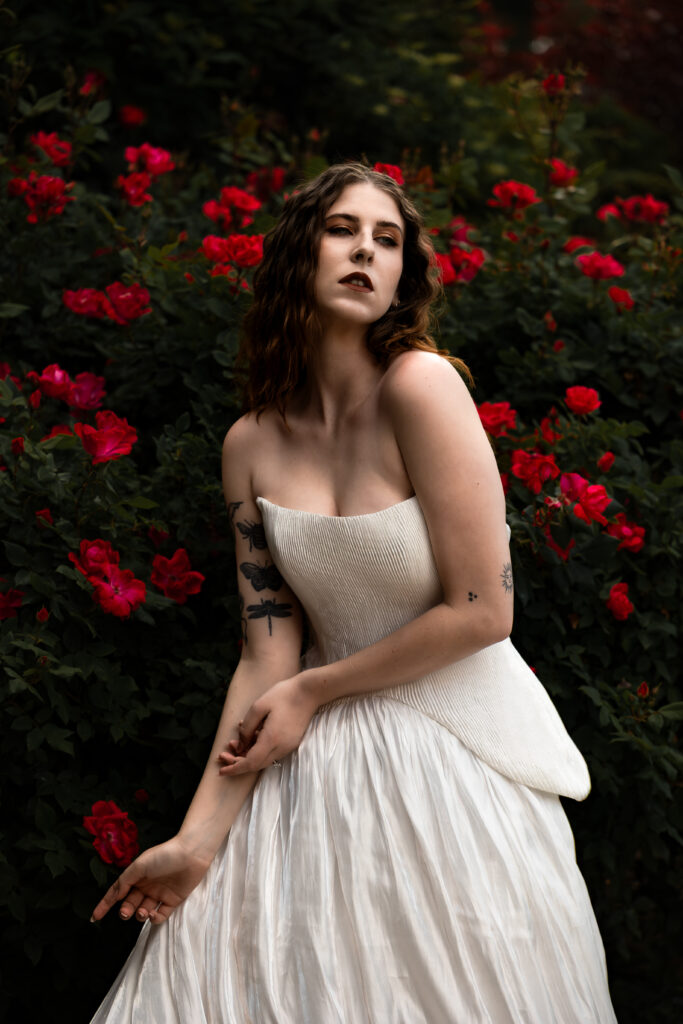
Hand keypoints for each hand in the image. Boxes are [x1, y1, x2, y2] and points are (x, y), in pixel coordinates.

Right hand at [90, 835, 212, 925]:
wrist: (192, 854)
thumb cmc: (164, 855)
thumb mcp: (139, 865)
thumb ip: (125, 881)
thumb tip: (115, 896)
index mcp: (137, 876)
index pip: (117, 893)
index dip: (105, 905)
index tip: (94, 918)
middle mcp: (147, 886)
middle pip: (130, 904)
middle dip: (125, 911)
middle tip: (125, 913)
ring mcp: (160, 894)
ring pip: (143, 911)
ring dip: (139, 915)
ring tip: (142, 911)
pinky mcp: (173, 901)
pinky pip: (160, 916)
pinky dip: (154, 919)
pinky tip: (153, 914)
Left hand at [218, 674, 317, 774]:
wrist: (310, 692)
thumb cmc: (283, 695)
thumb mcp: (259, 706)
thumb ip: (247, 727)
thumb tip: (240, 745)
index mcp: (272, 739)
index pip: (251, 763)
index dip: (235, 769)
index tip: (221, 771)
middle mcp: (281, 747)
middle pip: (256, 764)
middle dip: (238, 763)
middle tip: (223, 755)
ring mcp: (288, 746)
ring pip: (264, 760)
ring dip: (247, 756)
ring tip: (233, 744)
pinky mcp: (291, 742)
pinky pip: (271, 752)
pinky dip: (258, 750)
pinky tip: (251, 737)